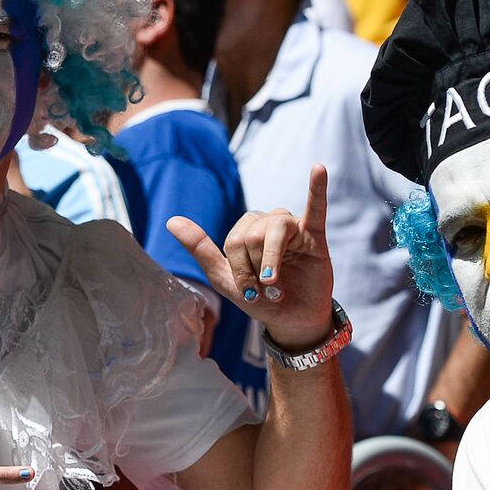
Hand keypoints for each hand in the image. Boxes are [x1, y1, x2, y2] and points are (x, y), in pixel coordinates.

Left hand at [170, 165, 333, 350]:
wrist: (293, 320)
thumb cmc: (261, 298)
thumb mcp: (225, 278)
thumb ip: (201, 248)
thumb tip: (171, 220)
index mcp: (245, 232)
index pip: (235, 240)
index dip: (240, 269)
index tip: (250, 292)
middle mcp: (267, 225)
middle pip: (253, 233)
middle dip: (257, 267)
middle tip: (269, 289)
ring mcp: (293, 229)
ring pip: (277, 226)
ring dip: (273, 260)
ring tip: (277, 285)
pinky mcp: (315, 236)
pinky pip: (316, 208)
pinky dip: (317, 189)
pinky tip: (318, 169)